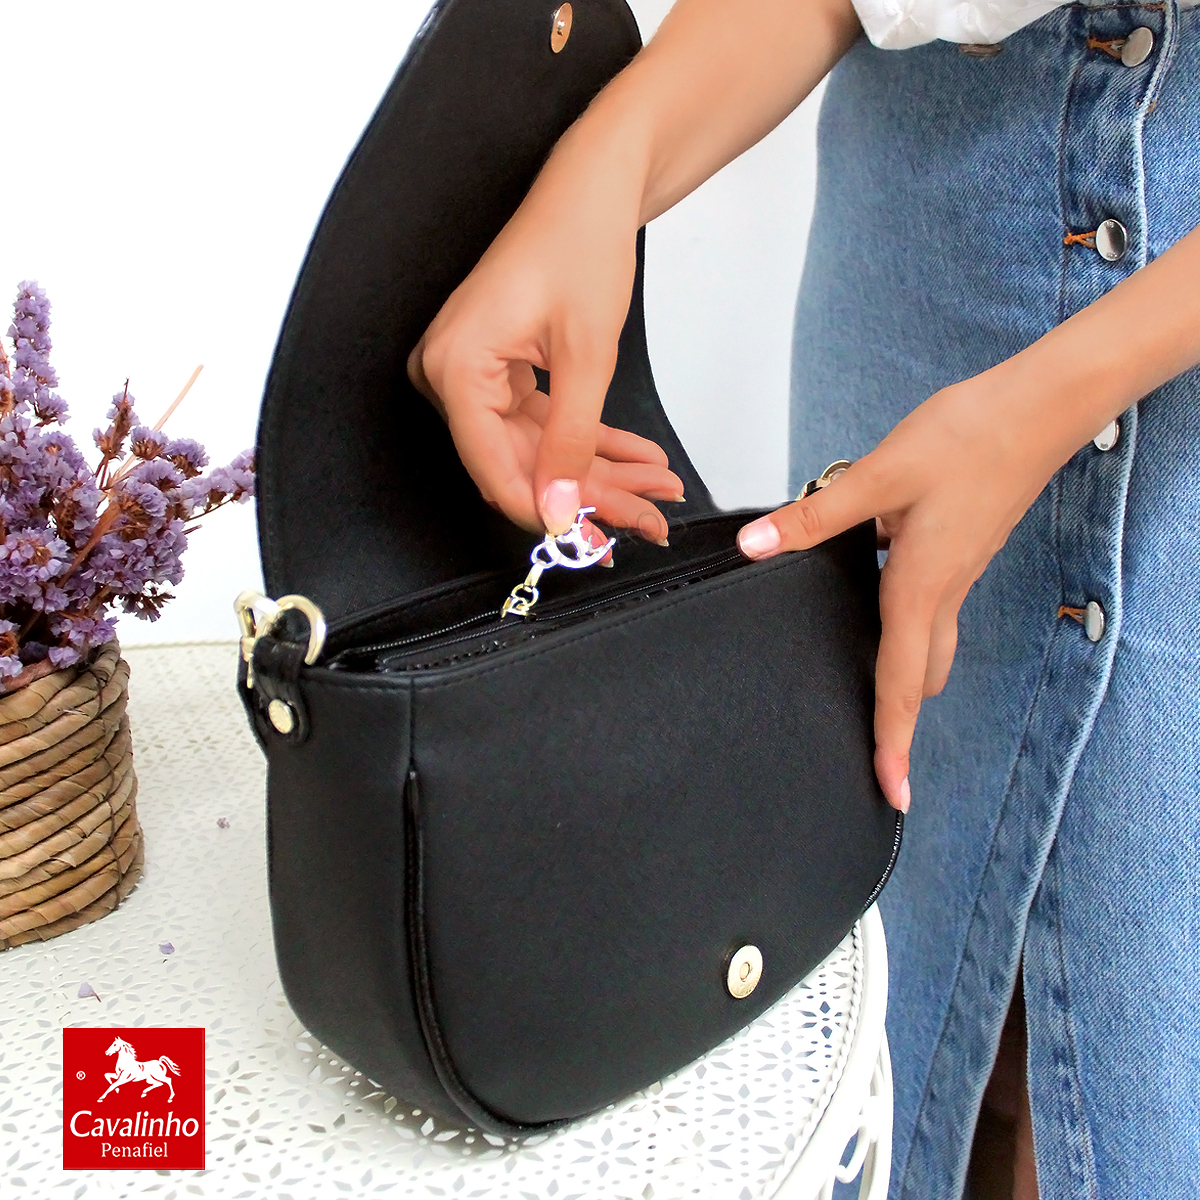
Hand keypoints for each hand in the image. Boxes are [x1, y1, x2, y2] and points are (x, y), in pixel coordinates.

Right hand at [408, 119, 680, 542]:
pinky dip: (592, 442)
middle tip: (645, 521)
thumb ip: (572, 441)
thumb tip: (562, 510)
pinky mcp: (501, 372)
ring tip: (657, 493)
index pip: (492, 467)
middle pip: (521, 462)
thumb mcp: (588, 355)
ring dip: (601, 473)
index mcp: (455, 366)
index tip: (592, 541)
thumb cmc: (581, 243)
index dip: (546, 510)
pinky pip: (546, 424)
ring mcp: (475, 374)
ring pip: (540, 449)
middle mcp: (452, 374)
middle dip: (591, 494)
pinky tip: (639, 462)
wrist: (591, 187)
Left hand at [735, 362, 1087, 812]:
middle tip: (877, 758)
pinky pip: (930, 610)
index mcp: (918, 587)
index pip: (899, 685)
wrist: (1037, 409)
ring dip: (902, 677)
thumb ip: (814, 516)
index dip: (892, 743)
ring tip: (866, 692)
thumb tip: (757, 548)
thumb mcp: (878, 476)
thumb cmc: (969, 438)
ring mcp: (956, 574)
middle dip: (896, 721)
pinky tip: (872, 599)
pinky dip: (904, 628)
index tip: (891, 793)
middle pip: (917, 678)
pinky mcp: (959, 553)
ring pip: (928, 646)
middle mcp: (941, 592)